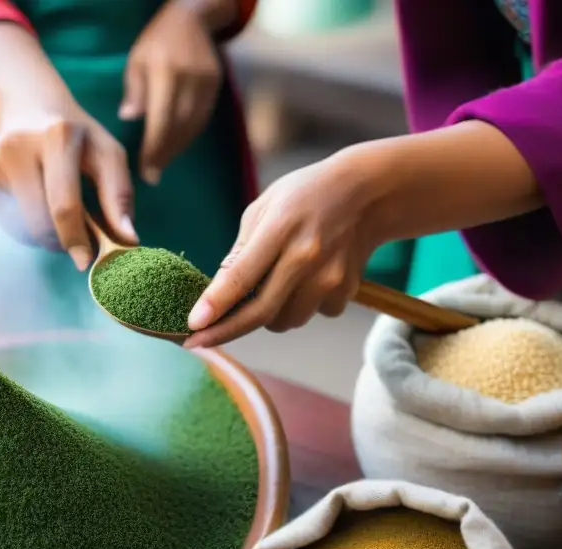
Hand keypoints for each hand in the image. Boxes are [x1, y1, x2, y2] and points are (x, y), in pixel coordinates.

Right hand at [0, 104, 137, 269]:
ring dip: (44, 236)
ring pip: (20, 227)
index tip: (85, 262)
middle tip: (77, 242)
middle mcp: (18, 144)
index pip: (64, 205)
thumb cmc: (78, 138)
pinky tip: (34, 201)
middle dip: (60, 241)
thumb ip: (119, 196)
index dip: (76, 239)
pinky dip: (25, 224)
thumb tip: (128, 239)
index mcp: (57, 135)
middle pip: (38, 222)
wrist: (31, 107)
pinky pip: (6, 221)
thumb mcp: (107, 154)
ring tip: (56, 215)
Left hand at [119, 1, 221, 185]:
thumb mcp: (136, 60)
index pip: (161, 119)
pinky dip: (188, 136)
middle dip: (165, 154)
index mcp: (166, 71)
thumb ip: (134, 90)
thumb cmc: (156, 42)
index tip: (146, 170)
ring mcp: (207, 83)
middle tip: (152, 174)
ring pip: (193, 126)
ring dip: (177, 149)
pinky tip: (175, 146)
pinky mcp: (216, 86)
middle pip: (179, 128)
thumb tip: (129, 118)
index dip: (154, 148)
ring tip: (161, 164)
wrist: (191, 19)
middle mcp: (190, 79)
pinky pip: (202, 119)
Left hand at [184, 149, 382, 346]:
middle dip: (225, 331)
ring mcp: (329, 277)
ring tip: (272, 284)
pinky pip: (310, 315)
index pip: (241, 276)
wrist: (369, 194)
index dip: (215, 305)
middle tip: (198, 342)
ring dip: (267, 314)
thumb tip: (216, 295)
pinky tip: (305, 279)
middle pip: (260, 312)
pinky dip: (299, 306)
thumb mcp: (264, 208)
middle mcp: (307, 256)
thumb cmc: (305, 196)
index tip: (192, 326)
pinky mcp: (344, 291)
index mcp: (281, 228)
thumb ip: (240, 251)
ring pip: (284, 321)